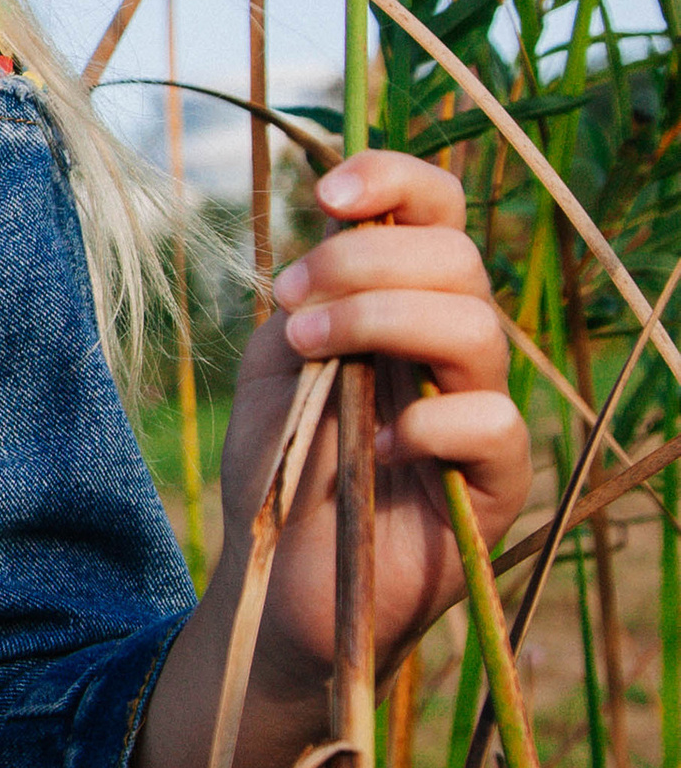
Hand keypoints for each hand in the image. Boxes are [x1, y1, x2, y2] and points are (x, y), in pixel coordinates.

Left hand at [130, 150, 527, 767]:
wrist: (277, 587)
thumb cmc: (280, 471)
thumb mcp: (272, 369)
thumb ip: (303, 301)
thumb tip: (326, 239)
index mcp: (403, 305)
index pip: (436, 212)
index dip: (395, 180)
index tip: (326, 195)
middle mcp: (452, 351)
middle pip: (456, 257)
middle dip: (364, 259)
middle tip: (292, 303)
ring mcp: (479, 416)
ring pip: (477, 328)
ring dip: (382, 318)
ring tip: (312, 351)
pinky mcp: (493, 490)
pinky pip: (494, 429)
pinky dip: (430, 424)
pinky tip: (374, 446)